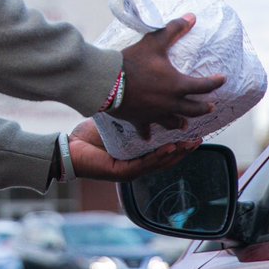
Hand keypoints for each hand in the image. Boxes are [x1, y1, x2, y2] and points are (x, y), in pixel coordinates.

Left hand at [67, 119, 201, 181]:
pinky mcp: (123, 173)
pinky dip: (159, 157)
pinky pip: (145, 164)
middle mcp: (137, 165)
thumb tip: (142, 95)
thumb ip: (130, 116)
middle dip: (184, 149)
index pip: (163, 150)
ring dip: (177, 154)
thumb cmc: (89, 137)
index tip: (193, 131)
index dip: (179, 143)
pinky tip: (170, 149)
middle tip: (200, 138)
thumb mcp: (115, 124)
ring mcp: (131, 171)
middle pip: (167, 158)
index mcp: (137, 155)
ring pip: (160, 163)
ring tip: (191, 144)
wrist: (69, 150)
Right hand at [112, 14, 225, 137]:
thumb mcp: (155, 41)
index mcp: (177, 85)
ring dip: (181, 122)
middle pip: (193, 109)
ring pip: (173, 122)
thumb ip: (174, 29)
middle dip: (204, 108)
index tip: (222, 80)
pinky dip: (147, 133)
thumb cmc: (133, 61)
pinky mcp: (140, 120)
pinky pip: (145, 129)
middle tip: (211, 107)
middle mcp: (170, 103)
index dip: (215, 82)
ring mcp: (155, 114)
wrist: (108, 81)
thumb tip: (192, 16)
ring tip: (185, 124)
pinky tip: (148, 137)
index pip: (203, 86)